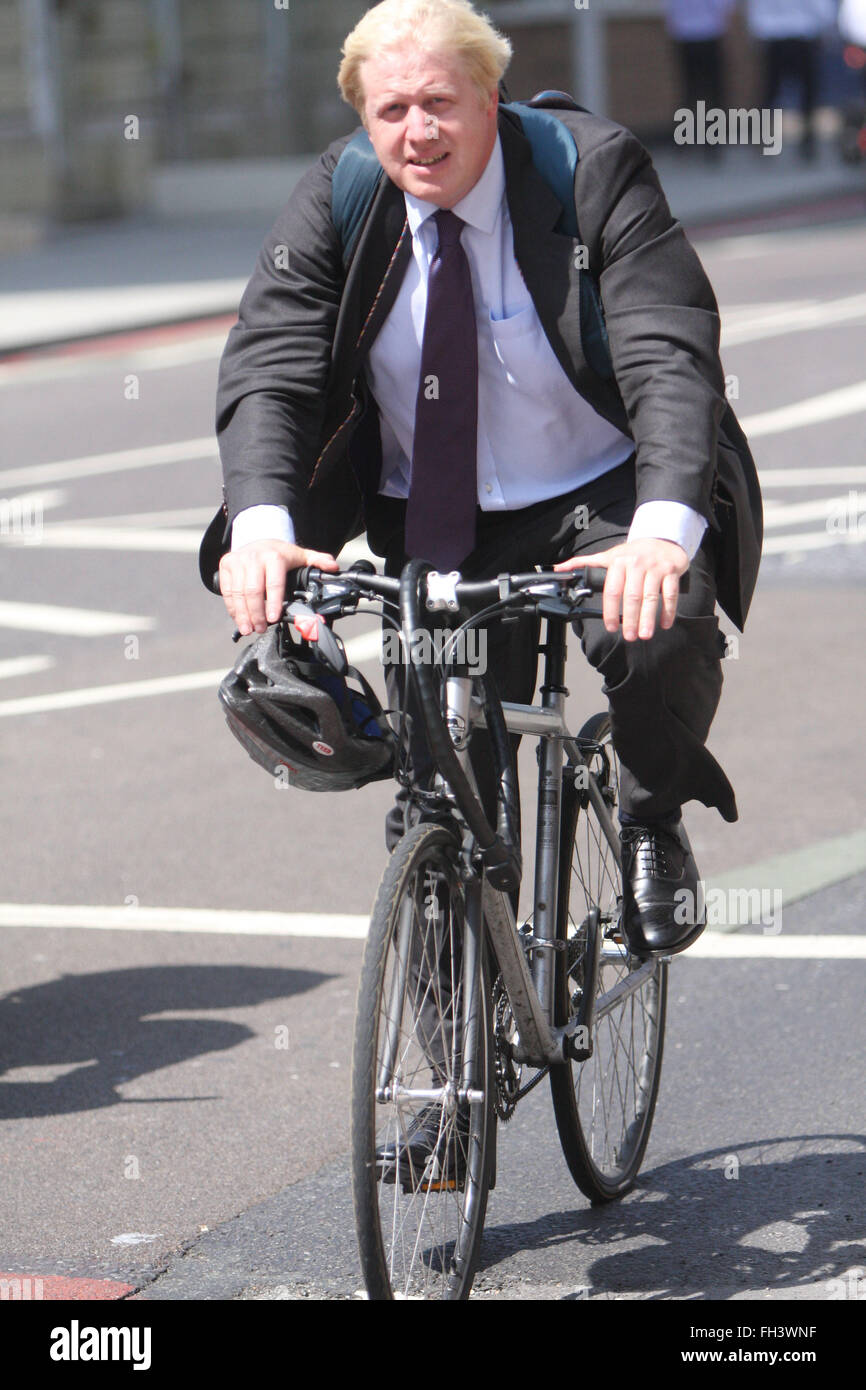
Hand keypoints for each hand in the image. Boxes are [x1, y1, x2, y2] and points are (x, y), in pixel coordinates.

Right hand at [219, 539, 338, 635]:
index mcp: (274, 556)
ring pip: (237, 592)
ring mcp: (237, 560)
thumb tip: (333, 567)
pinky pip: (227, 590)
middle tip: (261, 629)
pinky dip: (232, 607)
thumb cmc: (279, 553)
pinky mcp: (226, 565)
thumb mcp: (300, 555)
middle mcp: (254, 557)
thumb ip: (317, 561)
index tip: (273, 618)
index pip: (274, 582)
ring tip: (249, 629)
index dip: (273, 602)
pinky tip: (239, 618)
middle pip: (253, 590)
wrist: (257, 538)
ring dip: (243, 614)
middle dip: (256, 613)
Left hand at [554, 537, 688, 640]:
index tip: (610, 627)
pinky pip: (670, 593)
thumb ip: (585, 563)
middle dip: (630, 619)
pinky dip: (668, 611)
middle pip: (632, 596)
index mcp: (618, 562)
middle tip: (629, 637)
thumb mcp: (608, 556)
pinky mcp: (671, 571)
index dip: (610, 610)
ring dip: (648, 618)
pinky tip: (665, 625)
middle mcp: (636, 564)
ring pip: (651, 596)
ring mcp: (655, 567)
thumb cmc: (632, 553)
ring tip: (645, 635)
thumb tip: (559, 569)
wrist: (662, 539)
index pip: (612, 590)